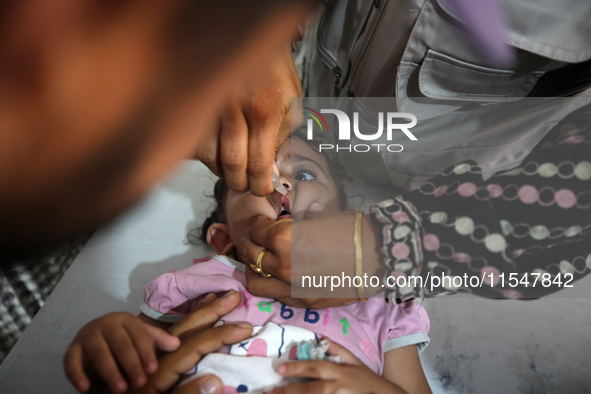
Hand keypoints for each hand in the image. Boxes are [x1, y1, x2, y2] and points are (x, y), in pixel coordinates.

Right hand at [64, 312, 180, 392]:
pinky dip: (76, 375)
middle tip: (139, 382)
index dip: (146, 353)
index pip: (138, 335)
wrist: (97, 334)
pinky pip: (71, 361)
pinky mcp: (72, 348)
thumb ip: (158, 340)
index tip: (153, 370)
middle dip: (131, 364)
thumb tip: (176, 344)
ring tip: (120, 389)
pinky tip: (85, 389)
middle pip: (120, 344)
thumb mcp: (142, 336)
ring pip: (99, 353)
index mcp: (125, 319)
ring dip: (110, 372)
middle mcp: (105, 324)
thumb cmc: (125, 338)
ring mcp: (87, 335)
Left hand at [126, 291, 252, 393]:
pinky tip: (191, 327)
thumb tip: (216, 380)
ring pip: (174, 336)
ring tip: (213, 299)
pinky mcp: (145, 377)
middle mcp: (152, 366)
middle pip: (184, 331)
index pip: (195, 346)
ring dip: (197, 317)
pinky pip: (165, 348)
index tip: (246, 327)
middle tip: (233, 295)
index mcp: (157, 375)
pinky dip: (182, 334)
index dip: (221, 334)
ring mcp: (147, 369)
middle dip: (209, 312)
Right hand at [198, 44, 302, 195]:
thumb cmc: (274, 71)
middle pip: (232, 165)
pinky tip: (216, 154)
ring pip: (208, 155)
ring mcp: (213, 107)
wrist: (253, 40)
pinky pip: (195, 140)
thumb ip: (284, 138)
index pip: (260, 164)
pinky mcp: (198, 105)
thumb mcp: (292, 104)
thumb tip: (278, 169)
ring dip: (220, 170)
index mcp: (264, 112)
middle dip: (240, 183)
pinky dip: (204, 154)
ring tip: (231, 170)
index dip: (261, 185)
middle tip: (246, 185)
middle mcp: (236, 110)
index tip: (263, 190)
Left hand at [237, 212, 384, 307]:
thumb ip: (296, 223)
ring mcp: (291, 288)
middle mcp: (281, 266)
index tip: (262, 223)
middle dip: (251, 244)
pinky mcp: (304, 303)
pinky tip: (280, 277)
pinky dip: (273, 286)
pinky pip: (276, 296)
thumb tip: (290, 222)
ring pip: (255, 282)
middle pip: (250, 256)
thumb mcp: (318, 218)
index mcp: (282, 239)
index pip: (255, 232)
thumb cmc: (351, 230)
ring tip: (263, 262)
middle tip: (258, 240)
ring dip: (255, 270)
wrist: (379, 256)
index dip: (257, 225)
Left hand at [269, 339, 404, 393]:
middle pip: (313, 389)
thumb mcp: (355, 362)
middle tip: (270, 392)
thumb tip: (321, 335)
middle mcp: (340, 386)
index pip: (316, 368)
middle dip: (291, 390)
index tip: (279, 369)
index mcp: (341, 372)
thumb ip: (338, 350)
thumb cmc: (368, 380)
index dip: (297, 367)